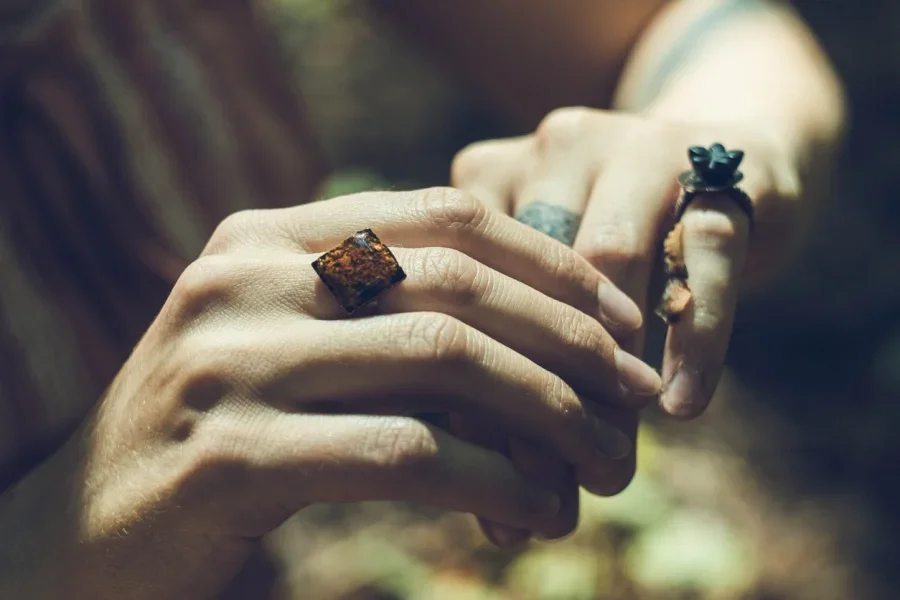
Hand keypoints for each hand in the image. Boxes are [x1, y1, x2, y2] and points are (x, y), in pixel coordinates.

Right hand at [7, 188, 662, 598]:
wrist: (80, 535)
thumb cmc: (217, 440)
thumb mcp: (296, 357)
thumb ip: (386, 326)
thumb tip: (542, 339)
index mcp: (264, 237)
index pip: (443, 215)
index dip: (552, 263)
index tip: (622, 321)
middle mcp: (243, 279)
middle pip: (456, 283)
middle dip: (571, 341)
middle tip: (636, 399)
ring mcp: (231, 361)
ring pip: (443, 360)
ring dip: (548, 415)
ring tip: (602, 467)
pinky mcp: (231, 456)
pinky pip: (404, 452)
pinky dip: (492, 478)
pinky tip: (531, 511)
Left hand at [452, 108, 801, 494]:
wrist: (725, 167)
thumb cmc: (616, 250)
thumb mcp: (559, 299)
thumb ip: (530, 380)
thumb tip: (501, 514)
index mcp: (488, 178)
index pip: (464, 282)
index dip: (472, 382)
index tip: (485, 472)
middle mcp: (549, 150)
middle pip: (531, 275)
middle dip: (538, 386)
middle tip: (546, 480)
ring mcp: (629, 145)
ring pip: (609, 258)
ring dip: (608, 367)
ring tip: (610, 459)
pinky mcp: (715, 161)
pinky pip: (704, 254)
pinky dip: (693, 336)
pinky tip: (682, 404)